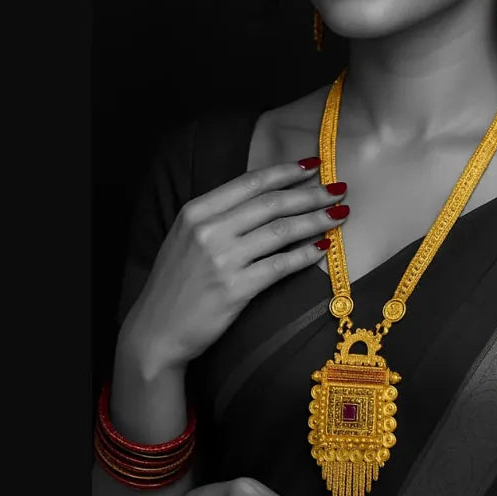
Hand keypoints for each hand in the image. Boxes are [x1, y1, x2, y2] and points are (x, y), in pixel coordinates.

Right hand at [121, 159, 348, 374]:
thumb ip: (220, 215)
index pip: (250, 182)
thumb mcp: (187, 237)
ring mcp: (221, 260)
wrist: (156, 331)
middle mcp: (208, 230)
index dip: (286, 171)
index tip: (314, 164)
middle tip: (338, 188)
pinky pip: (280, 266)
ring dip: (316, 221)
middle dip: (311, 194)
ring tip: (340, 214)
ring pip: (281, 231)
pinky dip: (305, 254)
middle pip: (272, 204)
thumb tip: (269, 197)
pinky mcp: (234, 289)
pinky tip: (324, 248)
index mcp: (196, 211)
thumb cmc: (177, 283)